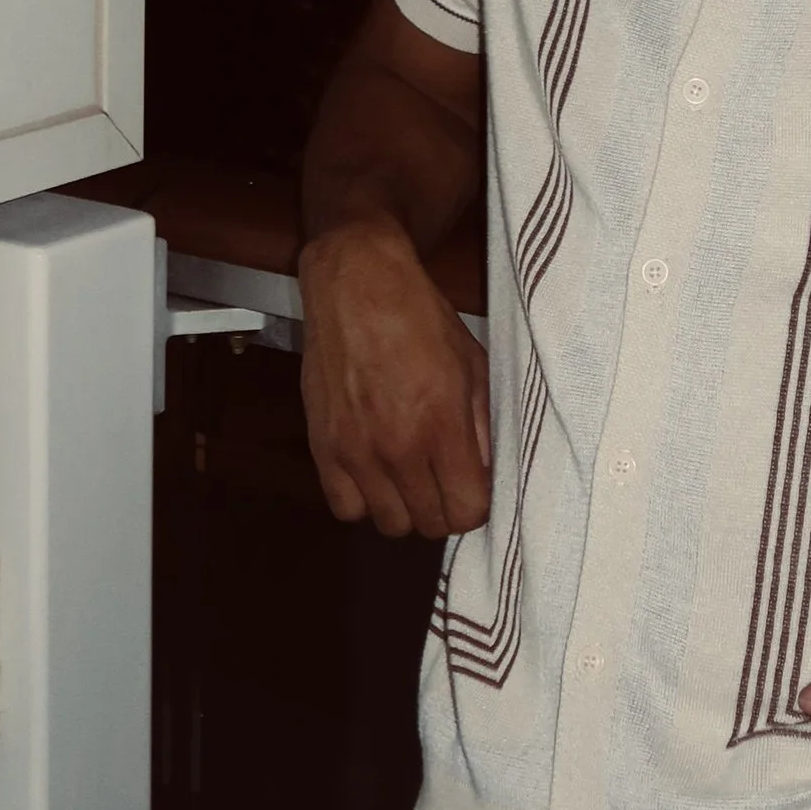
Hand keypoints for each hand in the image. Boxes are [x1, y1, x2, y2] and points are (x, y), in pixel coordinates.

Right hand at [299, 219, 492, 537]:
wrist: (355, 284)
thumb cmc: (418, 316)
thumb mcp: (471, 362)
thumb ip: (483, 423)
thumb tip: (488, 472)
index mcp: (440, 423)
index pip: (466, 511)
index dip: (476, 504)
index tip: (475, 485)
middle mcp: (396, 446)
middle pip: (429, 525)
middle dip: (445, 507)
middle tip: (445, 478)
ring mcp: (355, 451)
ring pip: (389, 524)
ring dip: (405, 506)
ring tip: (410, 474)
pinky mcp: (322, 447)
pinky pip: (346, 508)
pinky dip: (363, 499)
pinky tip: (375, 471)